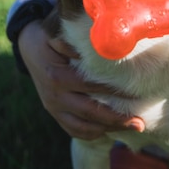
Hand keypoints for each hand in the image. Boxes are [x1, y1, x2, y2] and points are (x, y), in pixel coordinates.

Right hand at [18, 19, 144, 139]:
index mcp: (57, 77)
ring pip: (82, 127)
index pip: (89, 87)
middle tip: (140, 123)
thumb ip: (72, 42)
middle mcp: (55, 96)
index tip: (135, 94)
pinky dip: (92, 133)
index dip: (112, 92)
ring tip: (132, 128)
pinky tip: (111, 130)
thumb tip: (97, 45)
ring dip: (108, 130)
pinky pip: (73, 130)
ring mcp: (53, 107)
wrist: (28, 48)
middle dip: (116, 119)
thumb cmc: (48, 38)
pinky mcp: (54, 113)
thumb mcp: (56, 35)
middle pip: (89, 113)